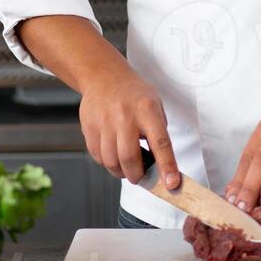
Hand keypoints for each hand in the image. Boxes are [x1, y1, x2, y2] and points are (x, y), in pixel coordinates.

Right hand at [77, 68, 180, 189]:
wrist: (104, 77)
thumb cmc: (133, 94)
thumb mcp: (155, 105)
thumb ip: (158, 133)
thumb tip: (161, 166)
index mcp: (147, 110)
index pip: (160, 142)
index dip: (167, 166)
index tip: (172, 184)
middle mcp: (124, 116)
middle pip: (129, 158)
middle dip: (137, 175)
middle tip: (140, 177)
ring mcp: (104, 122)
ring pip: (111, 162)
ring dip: (121, 172)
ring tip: (126, 166)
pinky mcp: (89, 128)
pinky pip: (98, 157)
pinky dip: (107, 163)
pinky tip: (113, 154)